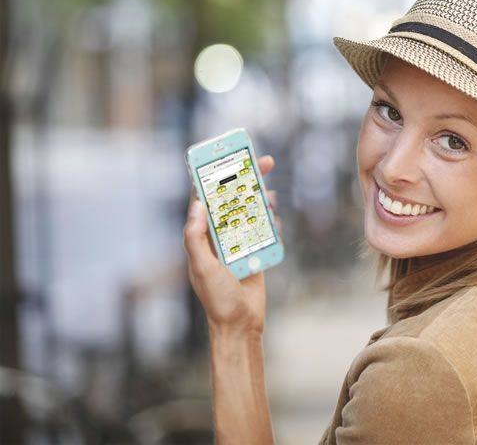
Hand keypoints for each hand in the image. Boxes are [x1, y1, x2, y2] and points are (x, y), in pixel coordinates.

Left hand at [182, 155, 280, 335]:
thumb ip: (195, 238)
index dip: (215, 178)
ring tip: (270, 184)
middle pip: (233, 200)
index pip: (207, 200)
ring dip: (261, 197)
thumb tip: (197, 206)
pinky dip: (271, 217)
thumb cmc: (217, 299)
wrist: (241, 324)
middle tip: (264, 162)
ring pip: (251, 211)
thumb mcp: (202, 267)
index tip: (226, 159)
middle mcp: (220, 237)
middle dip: (247, 180)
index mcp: (202, 237)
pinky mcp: (256, 251)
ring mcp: (239, 243)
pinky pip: (264, 228)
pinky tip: (275, 210)